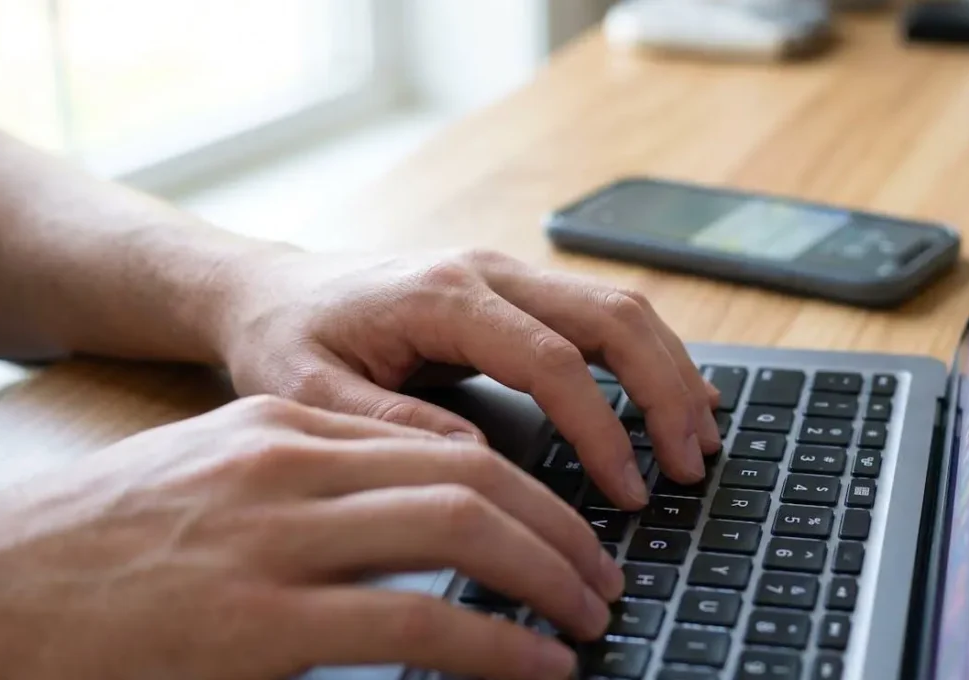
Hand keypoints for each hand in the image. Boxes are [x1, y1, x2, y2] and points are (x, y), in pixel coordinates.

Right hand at [0, 396, 620, 679]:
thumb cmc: (87, 551)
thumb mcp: (206, 487)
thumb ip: (302, 492)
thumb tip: (404, 527)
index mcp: (277, 426)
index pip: (440, 437)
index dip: (525, 482)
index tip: (566, 521)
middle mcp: (284, 463)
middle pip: (470, 471)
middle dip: (558, 523)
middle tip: (602, 574)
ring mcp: (271, 539)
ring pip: (459, 528)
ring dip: (547, 572)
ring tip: (589, 615)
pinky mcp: (255, 625)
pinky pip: (417, 623)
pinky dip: (497, 643)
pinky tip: (537, 664)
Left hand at [218, 248, 721, 508]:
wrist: (267, 291)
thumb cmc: (285, 341)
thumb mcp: (308, 394)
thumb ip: (389, 424)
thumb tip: (479, 461)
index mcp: (441, 296)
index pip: (552, 360)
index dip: (601, 427)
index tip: (628, 489)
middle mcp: (486, 272)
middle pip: (609, 316)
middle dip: (663, 392)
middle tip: (691, 465)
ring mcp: (505, 272)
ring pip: (618, 307)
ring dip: (670, 370)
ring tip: (700, 438)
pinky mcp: (512, 289)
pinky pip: (599, 312)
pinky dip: (648, 353)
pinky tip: (677, 393)